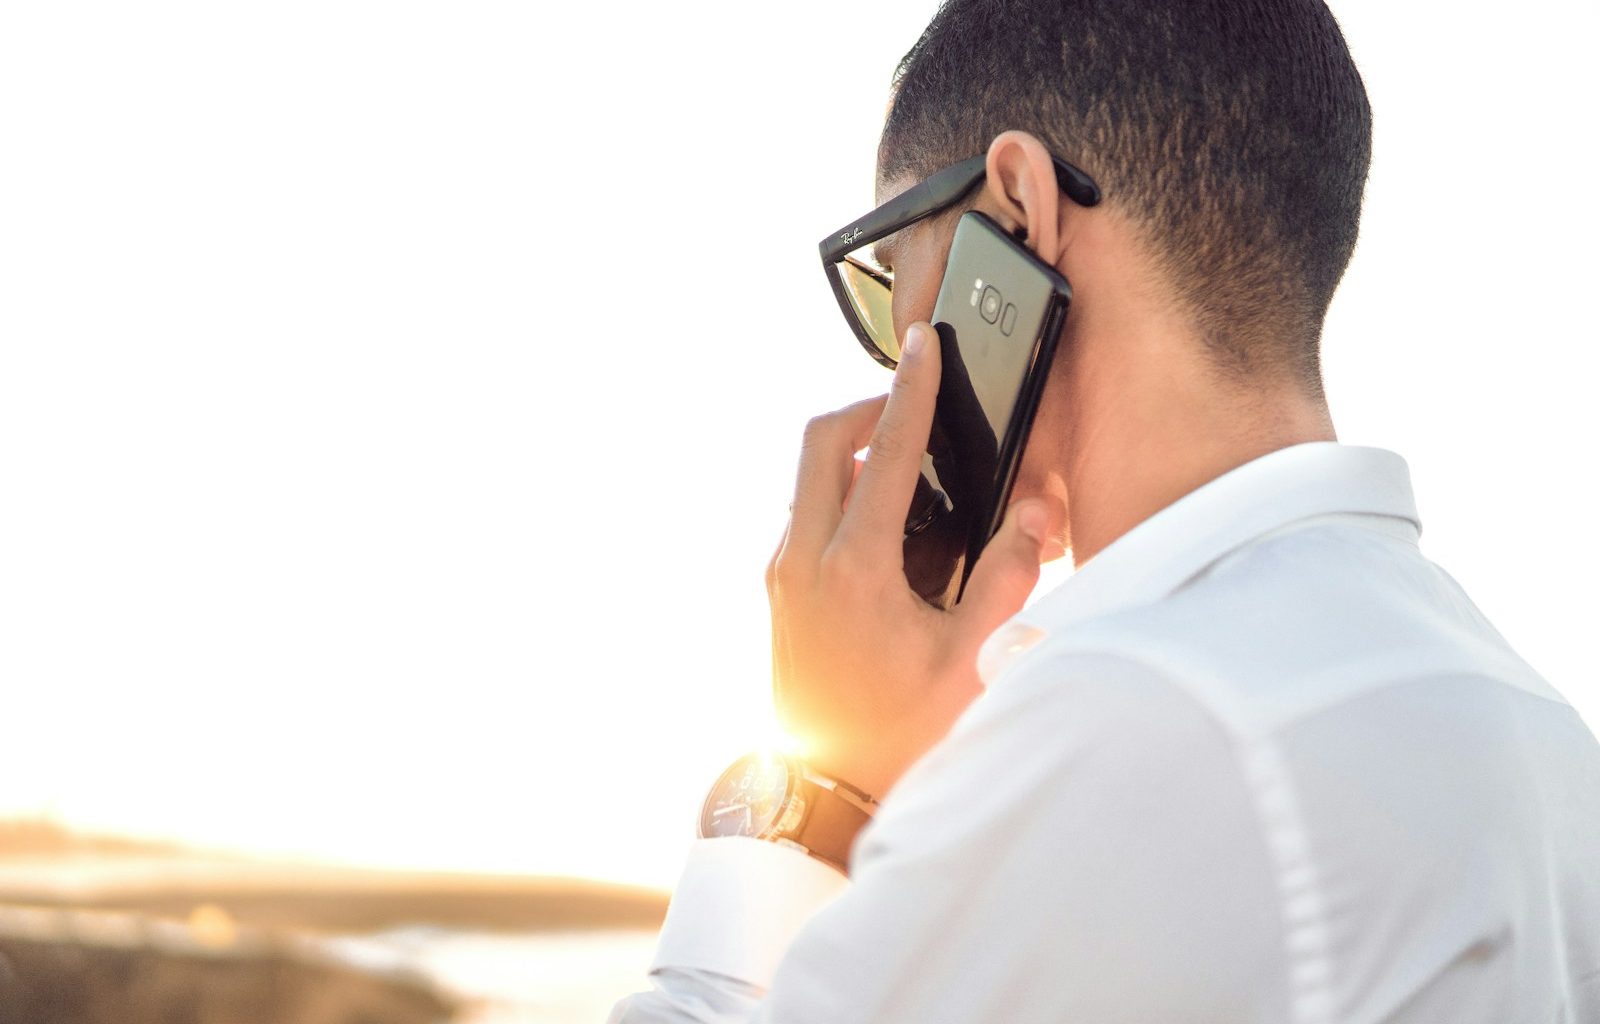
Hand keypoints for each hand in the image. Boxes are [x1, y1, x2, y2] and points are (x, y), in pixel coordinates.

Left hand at [765, 321, 1051, 801]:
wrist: (826, 791)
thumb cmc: (897, 733)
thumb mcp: (971, 660)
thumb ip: (1009, 577)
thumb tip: (1031, 512)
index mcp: (853, 569)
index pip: (884, 453)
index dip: (911, 390)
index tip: (925, 345)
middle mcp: (803, 561)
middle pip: (819, 441)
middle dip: (865, 409)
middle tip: (912, 407)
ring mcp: (782, 576)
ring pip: (806, 476)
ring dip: (849, 451)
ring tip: (907, 465)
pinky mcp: (777, 593)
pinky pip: (804, 512)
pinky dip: (838, 491)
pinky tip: (885, 522)